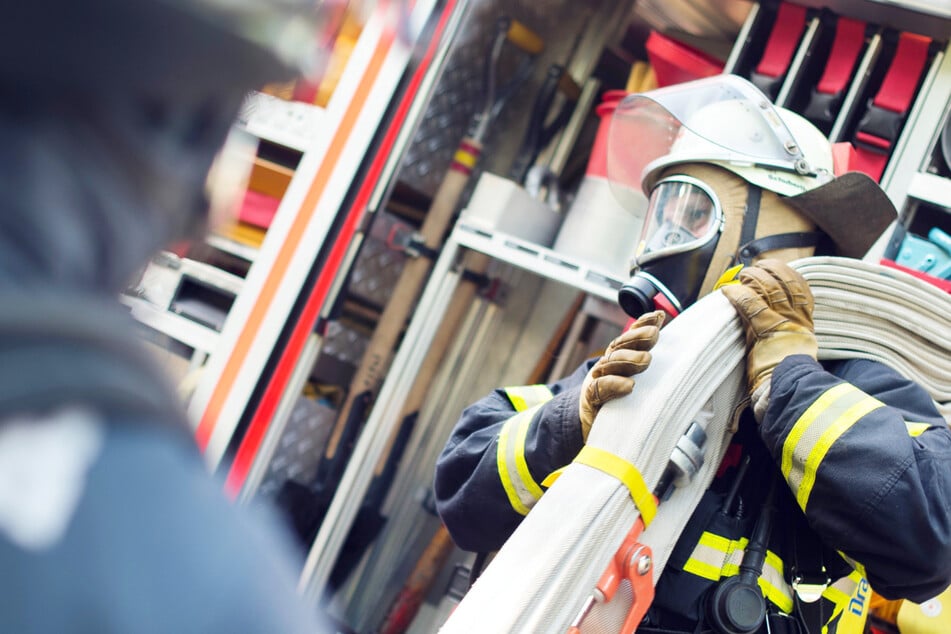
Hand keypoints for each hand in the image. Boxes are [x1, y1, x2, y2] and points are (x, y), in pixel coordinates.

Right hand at [579, 310, 665, 439]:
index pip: (630, 337)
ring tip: (646, 359)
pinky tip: (629, 385)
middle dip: (637, 337)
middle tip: (654, 334)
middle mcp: (608, 364)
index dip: (642, 324)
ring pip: (611, 362)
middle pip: (621, 346)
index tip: (658, 316)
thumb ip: (650, 366)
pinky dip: (614, 384)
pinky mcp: (591, 398)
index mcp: (620, 357)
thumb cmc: (619, 400)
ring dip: (628, 358)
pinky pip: (600, 388)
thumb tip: (678, 353)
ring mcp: (598, 380)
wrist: (588, 422)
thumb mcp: (635, 380)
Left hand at [721, 259, 816, 420]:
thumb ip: (783, 336)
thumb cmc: (785, 378)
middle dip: (769, 271)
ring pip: (769, 289)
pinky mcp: (764, 330)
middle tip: (754, 268)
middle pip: (785, 283)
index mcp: (805, 324)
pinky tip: (728, 291)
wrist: (789, 391)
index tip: (775, 268)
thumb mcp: (792, 353)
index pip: (801, 289)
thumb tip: (767, 326)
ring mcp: (782, 322)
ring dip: (753, 279)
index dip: (787, 274)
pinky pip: (751, 305)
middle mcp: (797, 319)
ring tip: (742, 276)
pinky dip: (738, 295)